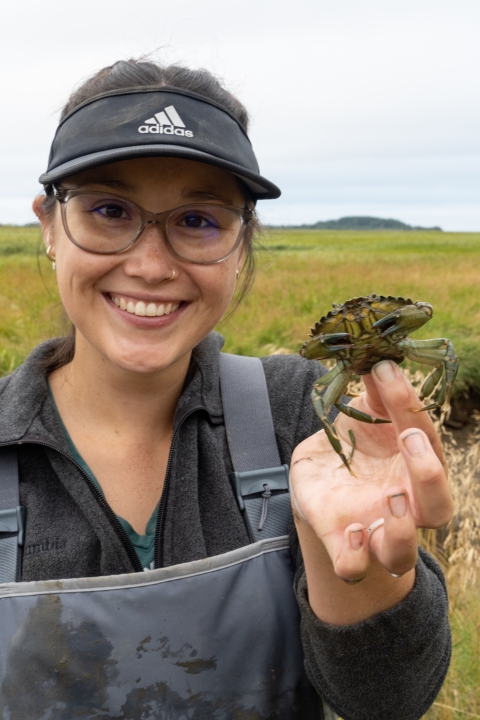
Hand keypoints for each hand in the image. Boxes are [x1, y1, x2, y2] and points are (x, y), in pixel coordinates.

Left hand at [290, 359, 452, 622]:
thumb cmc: (350, 449)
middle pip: (437, 506)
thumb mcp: (357, 418)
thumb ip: (371, 395)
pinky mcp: (344, 547)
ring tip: (392, 500)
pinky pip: (355, 568)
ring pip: (403, 552)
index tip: (385, 371)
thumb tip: (377, 357)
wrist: (317, 486)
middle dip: (430, 475)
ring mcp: (376, 530)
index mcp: (411, 465)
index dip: (408, 405)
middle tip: (410, 439)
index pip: (423, 438)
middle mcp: (405, 503)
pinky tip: (350, 534)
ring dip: (403, 530)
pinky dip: (354, 559)